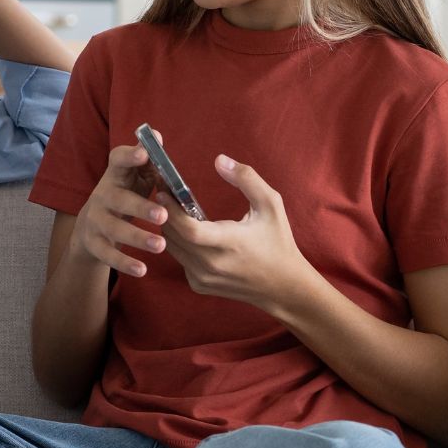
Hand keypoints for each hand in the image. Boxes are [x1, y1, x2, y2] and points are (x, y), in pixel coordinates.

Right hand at [69, 144, 169, 278]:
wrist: (90, 227)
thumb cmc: (124, 196)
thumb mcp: (134, 178)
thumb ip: (149, 162)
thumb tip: (158, 137)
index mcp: (115, 175)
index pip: (117, 160)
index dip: (129, 156)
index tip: (144, 154)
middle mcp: (102, 195)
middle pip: (118, 200)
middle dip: (140, 207)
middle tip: (163, 215)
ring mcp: (95, 220)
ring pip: (114, 229)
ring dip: (137, 237)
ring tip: (160, 245)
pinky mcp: (93, 243)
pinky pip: (108, 254)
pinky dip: (125, 263)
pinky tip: (142, 269)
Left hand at [158, 154, 319, 314]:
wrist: (283, 286)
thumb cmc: (278, 242)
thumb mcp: (270, 205)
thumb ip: (246, 179)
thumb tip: (219, 160)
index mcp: (230, 244)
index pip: (190, 230)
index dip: (172, 210)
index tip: (164, 191)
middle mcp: (213, 265)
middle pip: (174, 236)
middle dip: (165, 213)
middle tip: (164, 193)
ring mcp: (204, 278)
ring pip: (172, 248)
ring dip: (170, 227)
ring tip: (172, 208)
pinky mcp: (200, 285)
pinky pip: (179, 259)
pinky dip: (179, 244)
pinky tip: (187, 230)